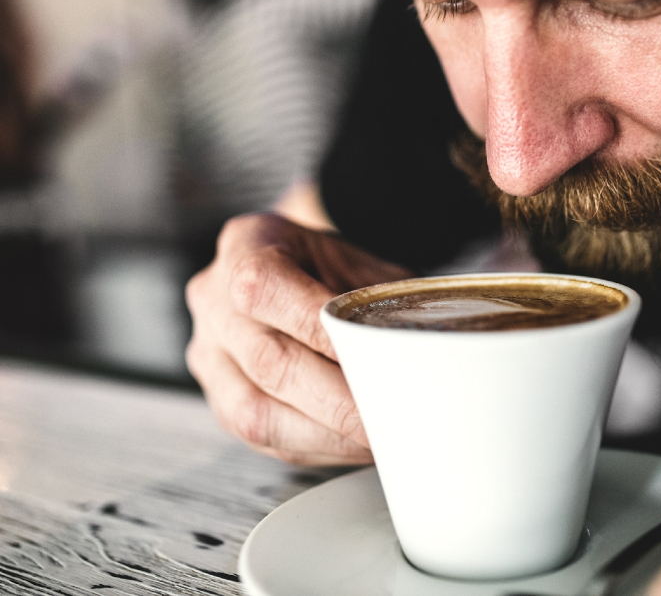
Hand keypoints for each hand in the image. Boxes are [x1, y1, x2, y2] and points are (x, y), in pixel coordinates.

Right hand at [186, 213, 411, 464]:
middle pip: (267, 361)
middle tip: (390, 415)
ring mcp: (210, 354)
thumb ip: (378, 298)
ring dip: (326, 434)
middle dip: (336, 400)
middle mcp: (214, 300)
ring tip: (378, 437)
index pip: (266, 289)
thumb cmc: (330, 265)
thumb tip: (418, 347)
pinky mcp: (221, 401)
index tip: (372, 358)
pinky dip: (317, 447)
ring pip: (257, 412)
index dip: (318, 331)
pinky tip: (355, 444)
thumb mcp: (356, 260)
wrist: (299, 270)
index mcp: (246, 244)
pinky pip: (263, 438)